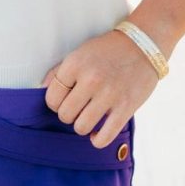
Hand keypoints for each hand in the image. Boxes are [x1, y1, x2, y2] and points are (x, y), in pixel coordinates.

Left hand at [41, 30, 159, 148]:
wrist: (142, 45)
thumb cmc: (106, 51)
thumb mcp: (79, 54)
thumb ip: (59, 72)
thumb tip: (42, 91)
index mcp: (75, 64)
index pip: (51, 98)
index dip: (55, 103)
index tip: (64, 100)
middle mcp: (90, 79)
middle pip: (65, 115)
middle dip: (68, 114)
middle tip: (77, 108)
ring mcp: (109, 95)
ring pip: (81, 127)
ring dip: (82, 126)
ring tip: (88, 117)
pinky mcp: (126, 108)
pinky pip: (104, 137)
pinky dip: (98, 140)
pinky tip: (98, 133)